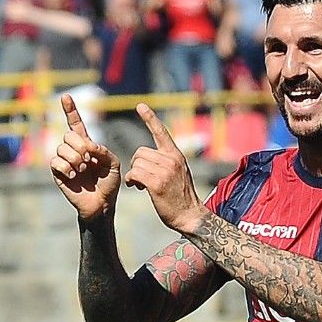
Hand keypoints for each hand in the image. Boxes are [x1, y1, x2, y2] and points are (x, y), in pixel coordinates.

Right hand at [50, 94, 120, 220]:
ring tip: (81, 169)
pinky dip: (66, 167)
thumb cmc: (108, 184)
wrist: (101, 204)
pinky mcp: (58, 173)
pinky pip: (56, 161)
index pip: (76, 124)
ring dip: (74, 158)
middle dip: (80, 145)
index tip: (66, 97)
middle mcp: (73, 151)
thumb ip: (103, 151)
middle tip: (88, 159)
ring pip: (62, 148)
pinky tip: (73, 175)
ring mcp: (65, 161)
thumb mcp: (113, 164)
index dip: (70, 110)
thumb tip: (88, 146)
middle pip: (69, 135)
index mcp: (87, 145)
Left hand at [125, 105, 206, 232]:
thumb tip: (146, 158)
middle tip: (139, 177)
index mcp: (176, 155)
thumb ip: (165, 162)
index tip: (140, 106)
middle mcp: (171, 159)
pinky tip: (136, 187)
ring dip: (133, 174)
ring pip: (136, 163)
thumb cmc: (180, 197)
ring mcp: (165, 171)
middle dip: (136, 164)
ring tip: (139, 184)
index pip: (161, 131)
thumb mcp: (177, 173)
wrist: (190, 215)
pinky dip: (131, 180)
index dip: (149, 118)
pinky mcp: (156, 183)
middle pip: (140, 152)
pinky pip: (134, 174)